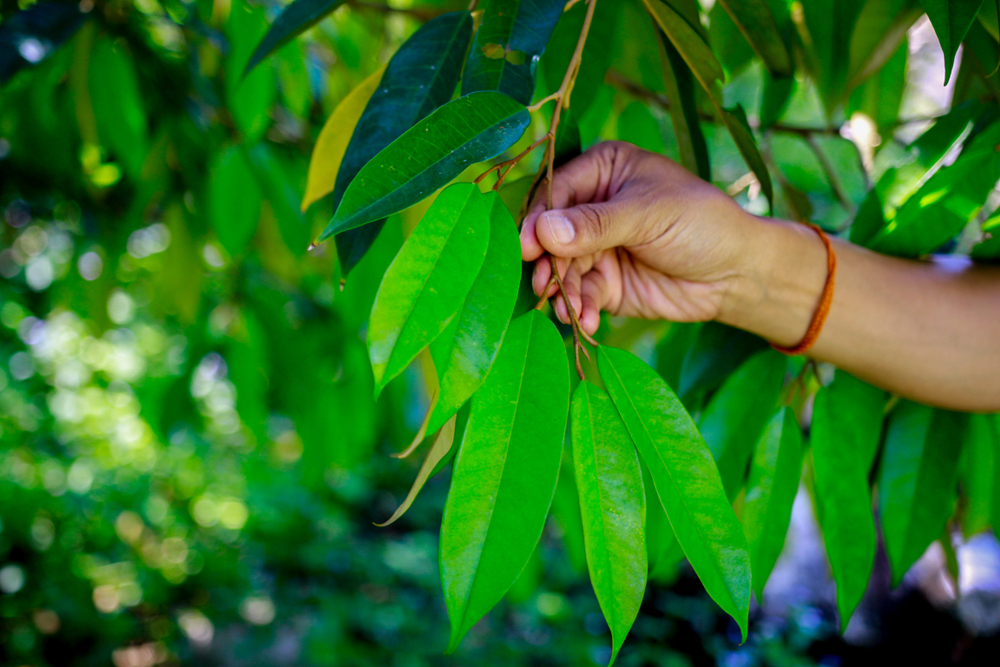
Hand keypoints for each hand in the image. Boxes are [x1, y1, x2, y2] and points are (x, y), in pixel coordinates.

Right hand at [520, 141, 763, 335]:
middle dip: (548, 264)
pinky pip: (578, 296)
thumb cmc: (701, 223)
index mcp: (603, 170)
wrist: (737, 273)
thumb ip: (596, 224)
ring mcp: (595, 247)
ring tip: (570, 312)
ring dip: (561, 293)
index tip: (528, 248)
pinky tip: (586, 323)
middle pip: (550, 235)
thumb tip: (544, 231)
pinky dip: (578, 310)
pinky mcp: (603, 283)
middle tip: (545, 287)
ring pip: (561, 269)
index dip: (538, 220)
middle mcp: (592, 206)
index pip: (555, 192)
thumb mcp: (649, 215)